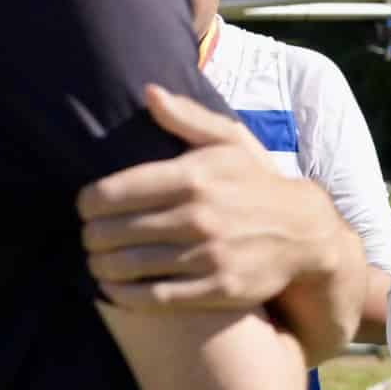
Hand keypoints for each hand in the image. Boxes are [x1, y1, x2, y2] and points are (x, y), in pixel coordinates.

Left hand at [77, 84, 330, 311]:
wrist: (304, 232)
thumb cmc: (256, 182)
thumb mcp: (231, 141)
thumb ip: (188, 118)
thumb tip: (149, 93)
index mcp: (194, 176)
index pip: (114, 192)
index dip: (88, 202)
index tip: (86, 206)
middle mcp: (198, 216)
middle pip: (113, 232)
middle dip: (91, 236)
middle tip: (89, 237)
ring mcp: (207, 255)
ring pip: (128, 266)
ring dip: (101, 266)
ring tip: (97, 262)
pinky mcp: (215, 288)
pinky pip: (153, 296)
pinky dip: (124, 295)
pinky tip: (115, 288)